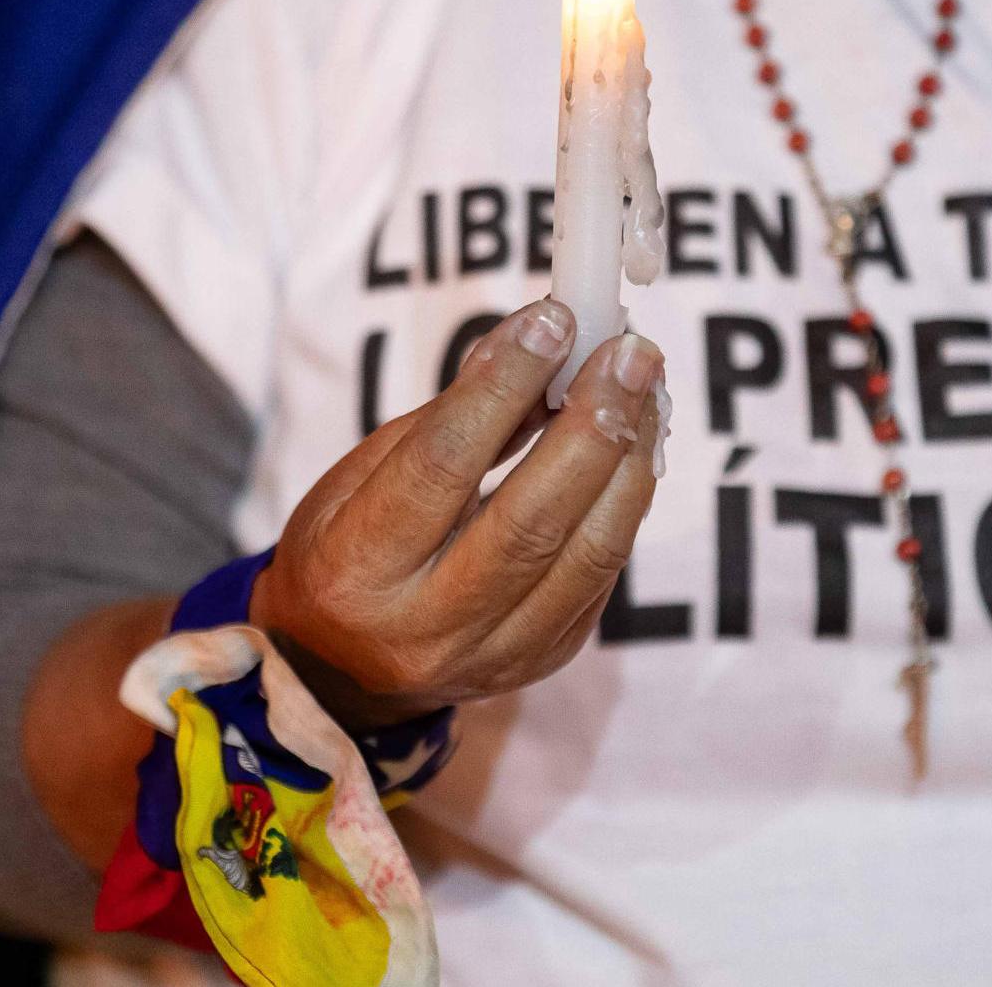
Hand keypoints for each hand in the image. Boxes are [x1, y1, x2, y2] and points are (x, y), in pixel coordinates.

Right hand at [251, 298, 664, 718]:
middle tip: (630, 353)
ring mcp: (494, 654)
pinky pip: (603, 572)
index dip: (503, 387)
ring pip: (588, 554)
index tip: (552, 320)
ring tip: (648, 389)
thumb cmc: (348, 550)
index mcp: (355, 569)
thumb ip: (447, 417)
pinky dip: (626, 500)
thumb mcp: (360, 478)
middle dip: (592, 426)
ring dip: (630, 461)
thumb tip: (530, 337)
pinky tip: (637, 443)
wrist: (343, 672)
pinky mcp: (545, 657)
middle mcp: (425, 626)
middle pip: (530, 522)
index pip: (440, 466)